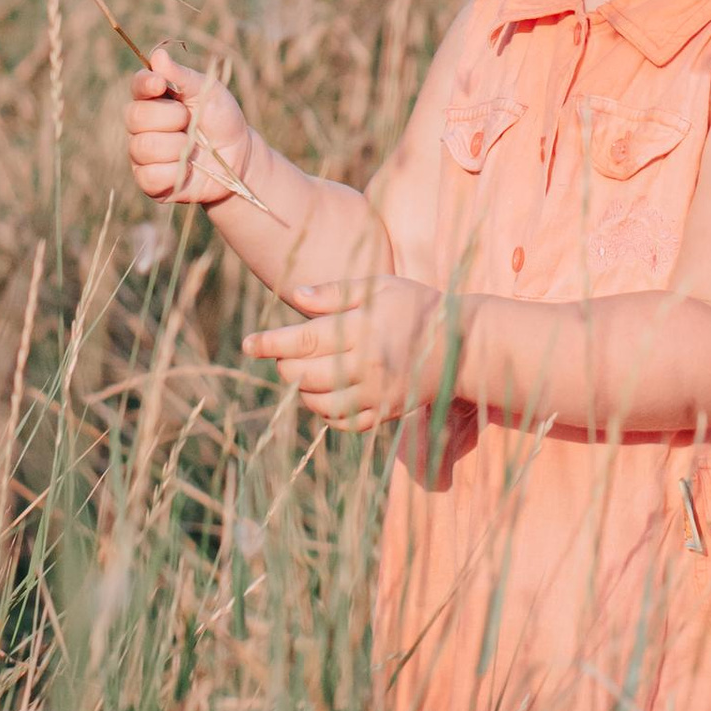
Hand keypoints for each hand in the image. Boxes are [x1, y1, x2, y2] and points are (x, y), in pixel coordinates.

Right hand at [124, 53, 255, 209]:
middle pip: (135, 117)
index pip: (137, 85)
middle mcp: (142, 125)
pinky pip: (149, 176)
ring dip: (175, 147)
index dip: (144, 85)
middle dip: (169, 118)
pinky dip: (173, 173)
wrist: (238, 157)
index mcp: (155, 97)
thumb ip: (183, 76)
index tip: (160, 84)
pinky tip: (186, 169)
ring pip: (143, 147)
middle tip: (190, 121)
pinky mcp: (149, 181)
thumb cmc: (221, 118)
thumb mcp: (209, 91)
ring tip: (192, 148)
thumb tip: (157, 56)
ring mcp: (142, 154)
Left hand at [246, 275, 445, 430]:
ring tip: (306, 373)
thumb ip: (335, 293)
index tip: (247, 344)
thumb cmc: (417, 305)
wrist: (462, 343)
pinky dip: (328, 413)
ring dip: (304, 391)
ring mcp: (377, 394)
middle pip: (305, 375)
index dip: (270, 344)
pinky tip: (328, 394)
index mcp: (361, 330)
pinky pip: (345, 423)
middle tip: (284, 354)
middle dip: (285, 366)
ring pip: (320, 404)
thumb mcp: (379, 286)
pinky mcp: (386, 413)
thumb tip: (294, 295)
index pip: (303, 341)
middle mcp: (366, 366)